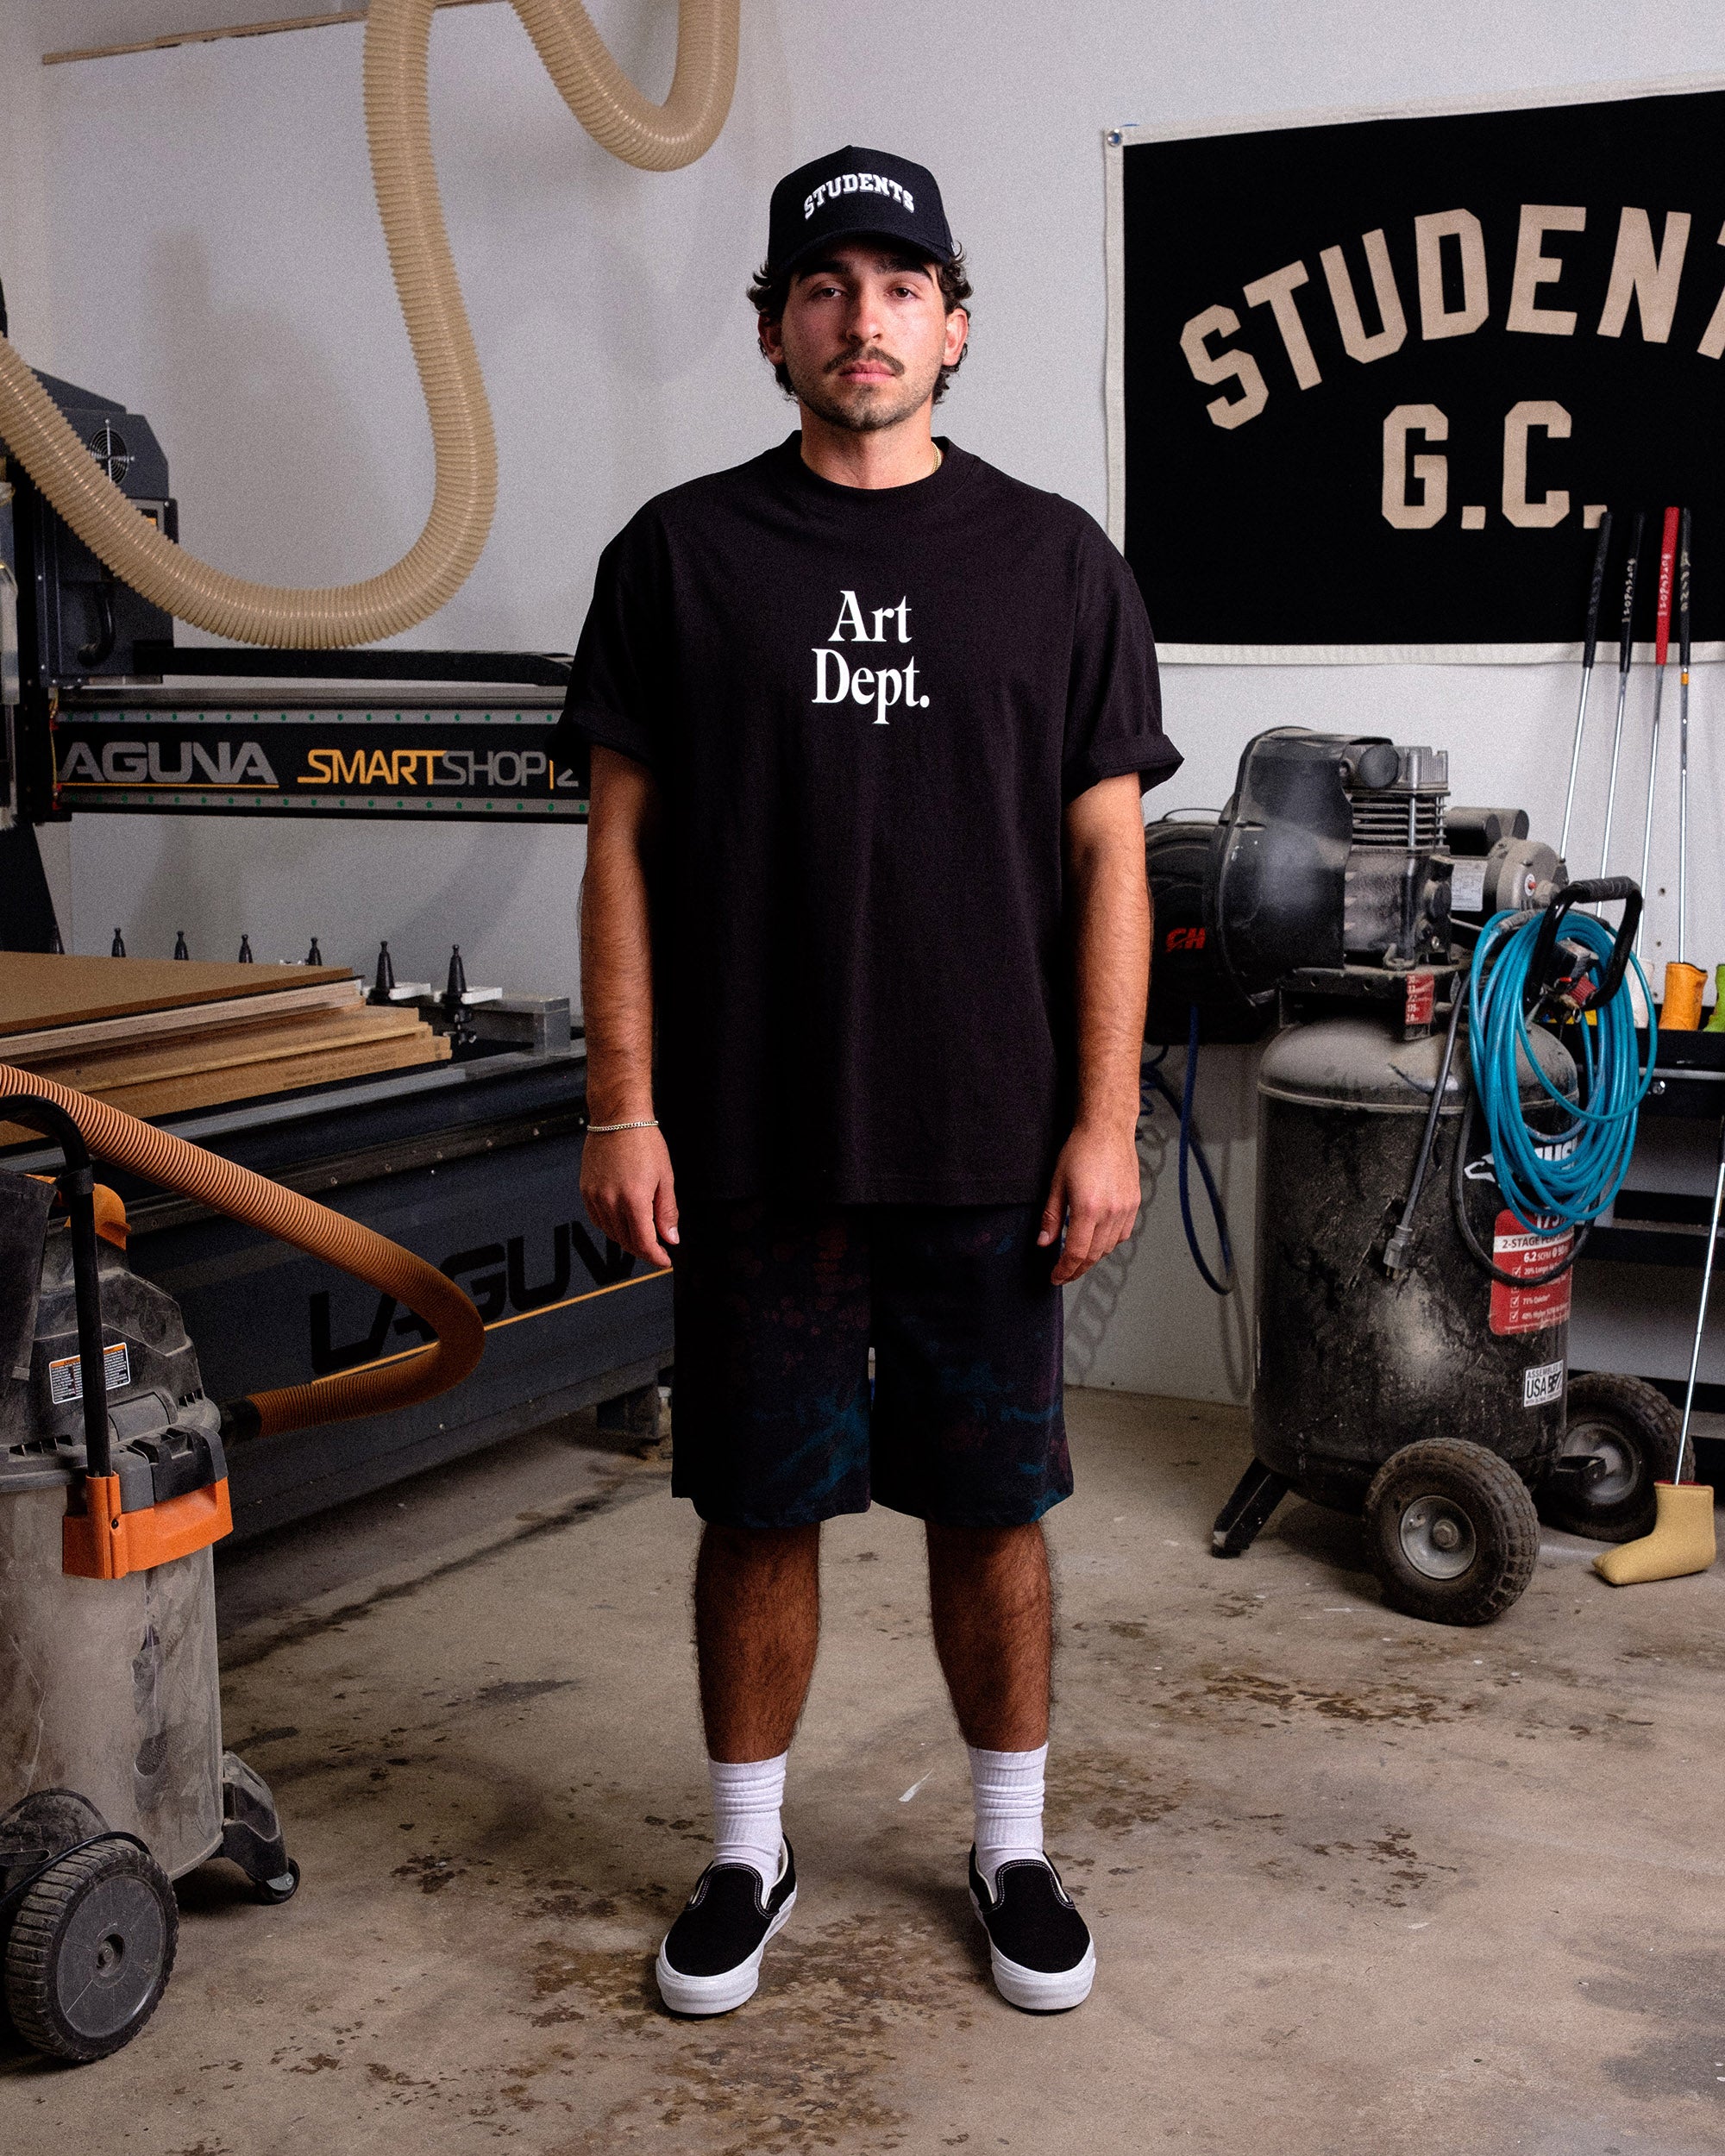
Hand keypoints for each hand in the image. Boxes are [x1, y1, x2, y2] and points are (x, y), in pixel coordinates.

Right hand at [580, 1125, 678, 1268]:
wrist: (618, 1118)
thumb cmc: (643, 1141)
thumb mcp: (665, 1178)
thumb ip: (667, 1212)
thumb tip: (671, 1237)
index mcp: (634, 1199)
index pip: (643, 1242)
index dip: (656, 1256)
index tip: (665, 1260)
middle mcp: (610, 1201)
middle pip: (626, 1241)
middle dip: (644, 1250)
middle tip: (657, 1249)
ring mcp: (595, 1196)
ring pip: (611, 1233)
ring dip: (627, 1239)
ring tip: (642, 1236)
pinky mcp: (586, 1190)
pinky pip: (598, 1219)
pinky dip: (611, 1227)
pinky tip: (622, 1223)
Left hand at [1037, 1123, 1140, 1285]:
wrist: (1107, 1130)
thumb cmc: (1080, 1150)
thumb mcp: (1057, 1183)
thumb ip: (1051, 1217)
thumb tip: (1044, 1242)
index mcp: (1088, 1208)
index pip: (1077, 1253)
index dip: (1065, 1270)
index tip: (1056, 1277)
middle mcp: (1111, 1212)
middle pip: (1094, 1255)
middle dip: (1077, 1269)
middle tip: (1064, 1273)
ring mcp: (1126, 1209)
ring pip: (1109, 1247)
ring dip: (1093, 1257)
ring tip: (1078, 1258)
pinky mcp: (1134, 1204)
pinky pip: (1122, 1234)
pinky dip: (1109, 1243)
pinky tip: (1098, 1240)